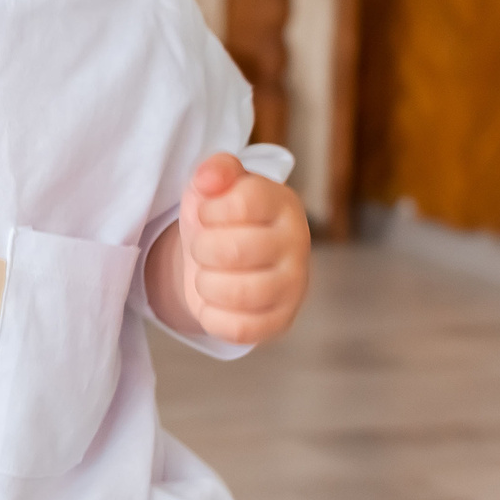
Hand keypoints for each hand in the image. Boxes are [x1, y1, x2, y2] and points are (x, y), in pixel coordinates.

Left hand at [162, 153, 310, 344]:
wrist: (223, 261)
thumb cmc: (220, 218)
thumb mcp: (213, 186)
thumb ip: (215, 170)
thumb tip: (209, 178)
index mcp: (282, 204)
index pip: (243, 202)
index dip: (209, 210)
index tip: (207, 213)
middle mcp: (297, 244)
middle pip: (232, 250)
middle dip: (201, 248)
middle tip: (204, 246)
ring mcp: (294, 286)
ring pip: (236, 293)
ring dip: (205, 283)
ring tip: (209, 273)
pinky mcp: (280, 321)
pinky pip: (238, 328)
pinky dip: (213, 316)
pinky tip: (216, 300)